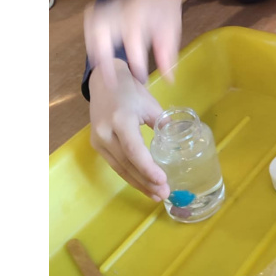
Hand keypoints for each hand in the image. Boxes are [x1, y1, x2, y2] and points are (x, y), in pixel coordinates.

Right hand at [84, 0, 185, 85]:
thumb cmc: (166, 13)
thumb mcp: (172, 32)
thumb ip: (168, 54)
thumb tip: (168, 80)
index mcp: (142, 14)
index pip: (133, 37)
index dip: (136, 60)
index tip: (141, 79)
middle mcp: (123, 9)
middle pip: (103, 28)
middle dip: (103, 56)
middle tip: (110, 79)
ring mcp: (112, 6)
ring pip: (93, 24)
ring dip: (94, 47)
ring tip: (100, 68)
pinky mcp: (105, 7)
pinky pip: (91, 20)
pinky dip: (90, 37)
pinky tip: (96, 52)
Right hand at [88, 60, 168, 199]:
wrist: (103, 81)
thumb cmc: (130, 91)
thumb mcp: (150, 104)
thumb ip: (163, 125)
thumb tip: (178, 143)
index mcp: (121, 119)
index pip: (134, 150)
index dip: (147, 168)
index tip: (162, 181)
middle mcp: (106, 133)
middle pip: (127, 164)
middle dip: (146, 181)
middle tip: (163, 194)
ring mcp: (98, 140)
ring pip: (120, 168)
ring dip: (138, 183)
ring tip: (155, 194)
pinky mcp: (96, 145)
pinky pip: (115, 164)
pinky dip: (130, 175)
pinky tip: (142, 184)